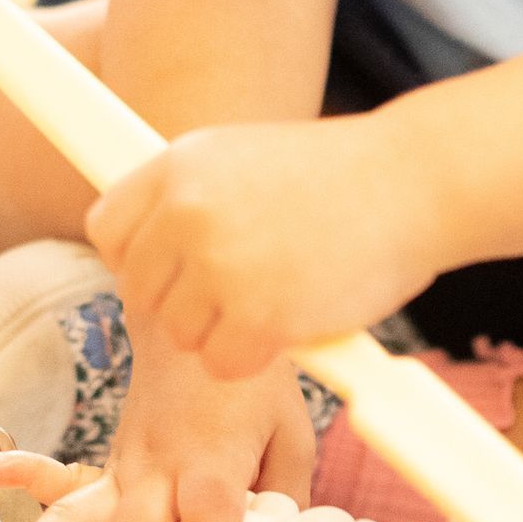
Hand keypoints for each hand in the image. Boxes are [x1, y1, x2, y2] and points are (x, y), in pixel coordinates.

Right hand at [0, 337, 315, 521]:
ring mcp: (124, 469)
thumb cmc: (251, 380)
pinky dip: (21, 474)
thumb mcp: (290, 434)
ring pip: (73, 517)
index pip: (216, 519)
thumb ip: (285, 498)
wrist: (202, 319)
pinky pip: (62, 479)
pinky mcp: (110, 470)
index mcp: (209, 462)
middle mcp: (157, 469)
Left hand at [86, 113, 438, 380]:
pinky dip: (254, 357)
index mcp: (178, 165)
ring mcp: (218, 263)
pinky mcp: (256, 314)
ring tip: (278, 297)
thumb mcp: (245, 157)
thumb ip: (190, 195)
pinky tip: (290, 324)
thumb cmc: (341, 176)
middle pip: (139, 291)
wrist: (415, 181)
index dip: (138, 259)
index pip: (107, 231)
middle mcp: (186, 211)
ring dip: (223, 332)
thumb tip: (148, 246)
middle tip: (240, 293)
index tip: (174, 270)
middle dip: (183, 302)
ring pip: (179, 334)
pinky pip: (220, 363)